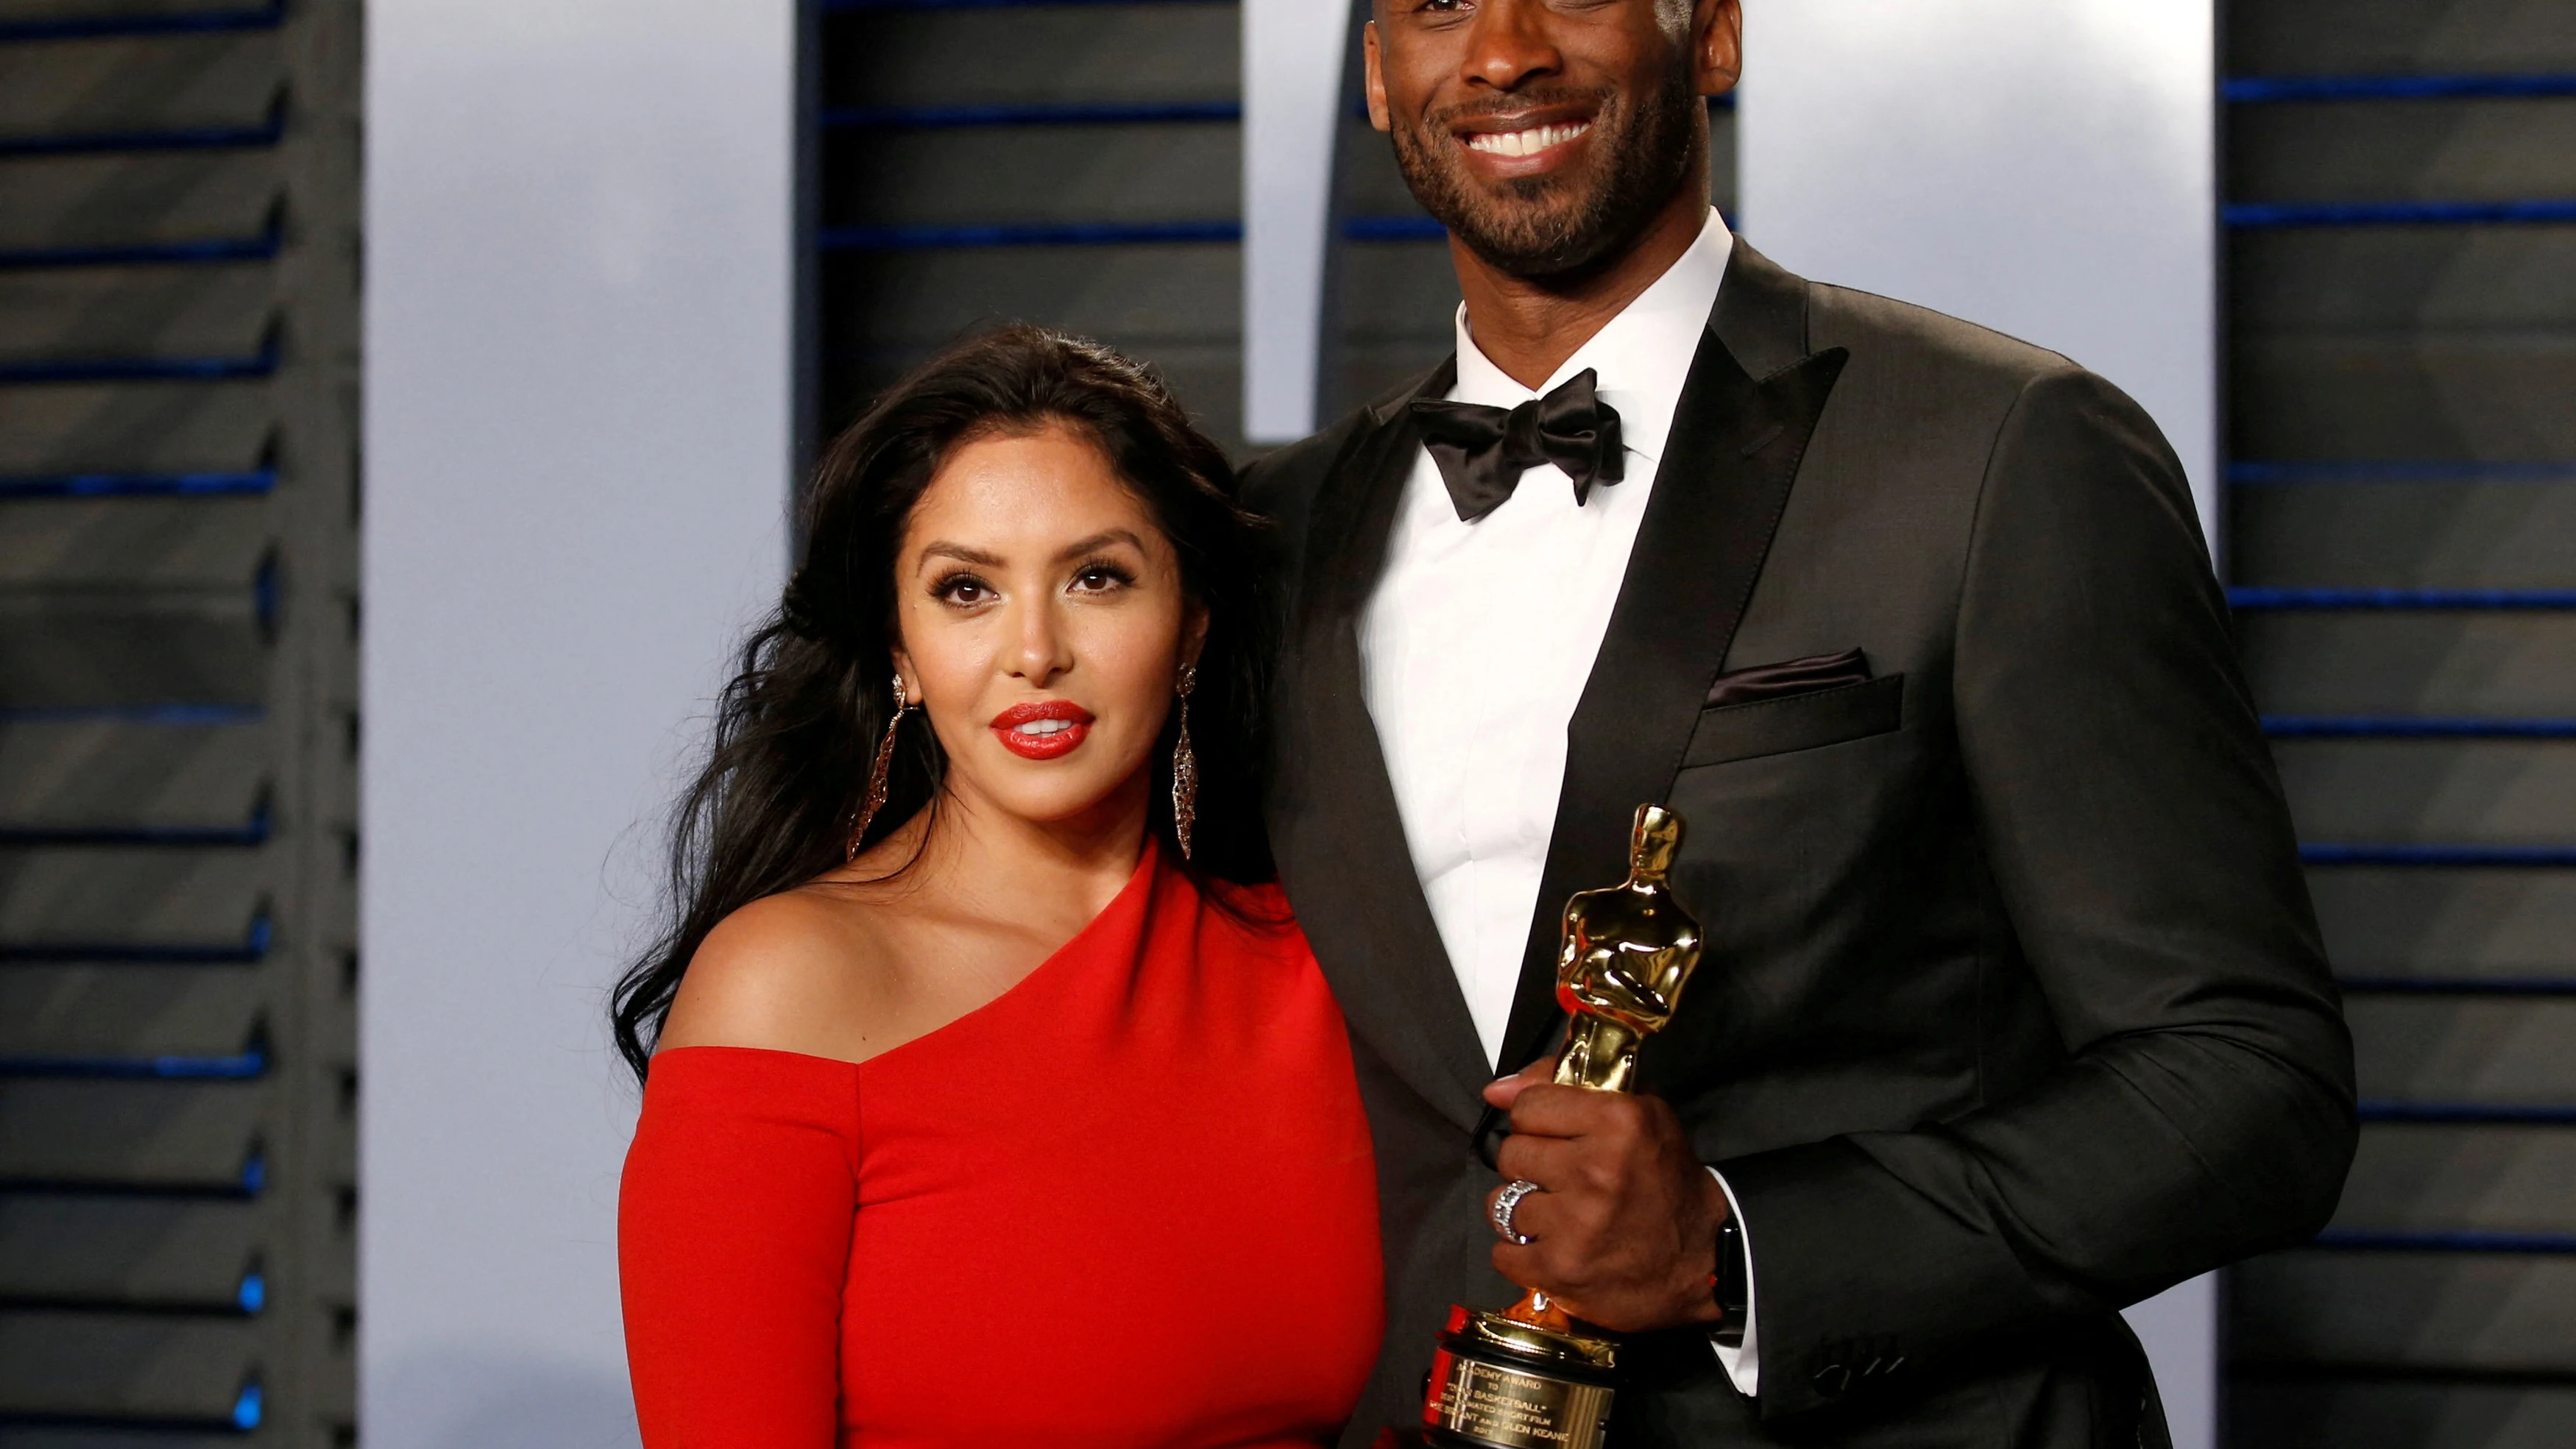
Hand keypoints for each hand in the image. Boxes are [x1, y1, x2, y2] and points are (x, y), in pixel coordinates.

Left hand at [1483, 1058, 1730, 1333]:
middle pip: (1510, 1153)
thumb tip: (1495, 1090)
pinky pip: (1503, 1253)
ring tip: (1560, 1217)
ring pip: (1501, 1203)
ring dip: (1525, 1212)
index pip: (1527, 1106)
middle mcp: (1596, 1169)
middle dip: (1531, 1167)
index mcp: (1618, 1121)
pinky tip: (1554, 1248)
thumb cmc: (1666, 1183)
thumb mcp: (1636, 1115)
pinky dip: (1522, 1255)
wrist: (1704, 1262)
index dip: (1537, 1122)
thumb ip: (1562, 1088)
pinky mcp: (1562, 1269)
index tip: (1557, 1137)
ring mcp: (1577, 1223)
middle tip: (1564, 1181)